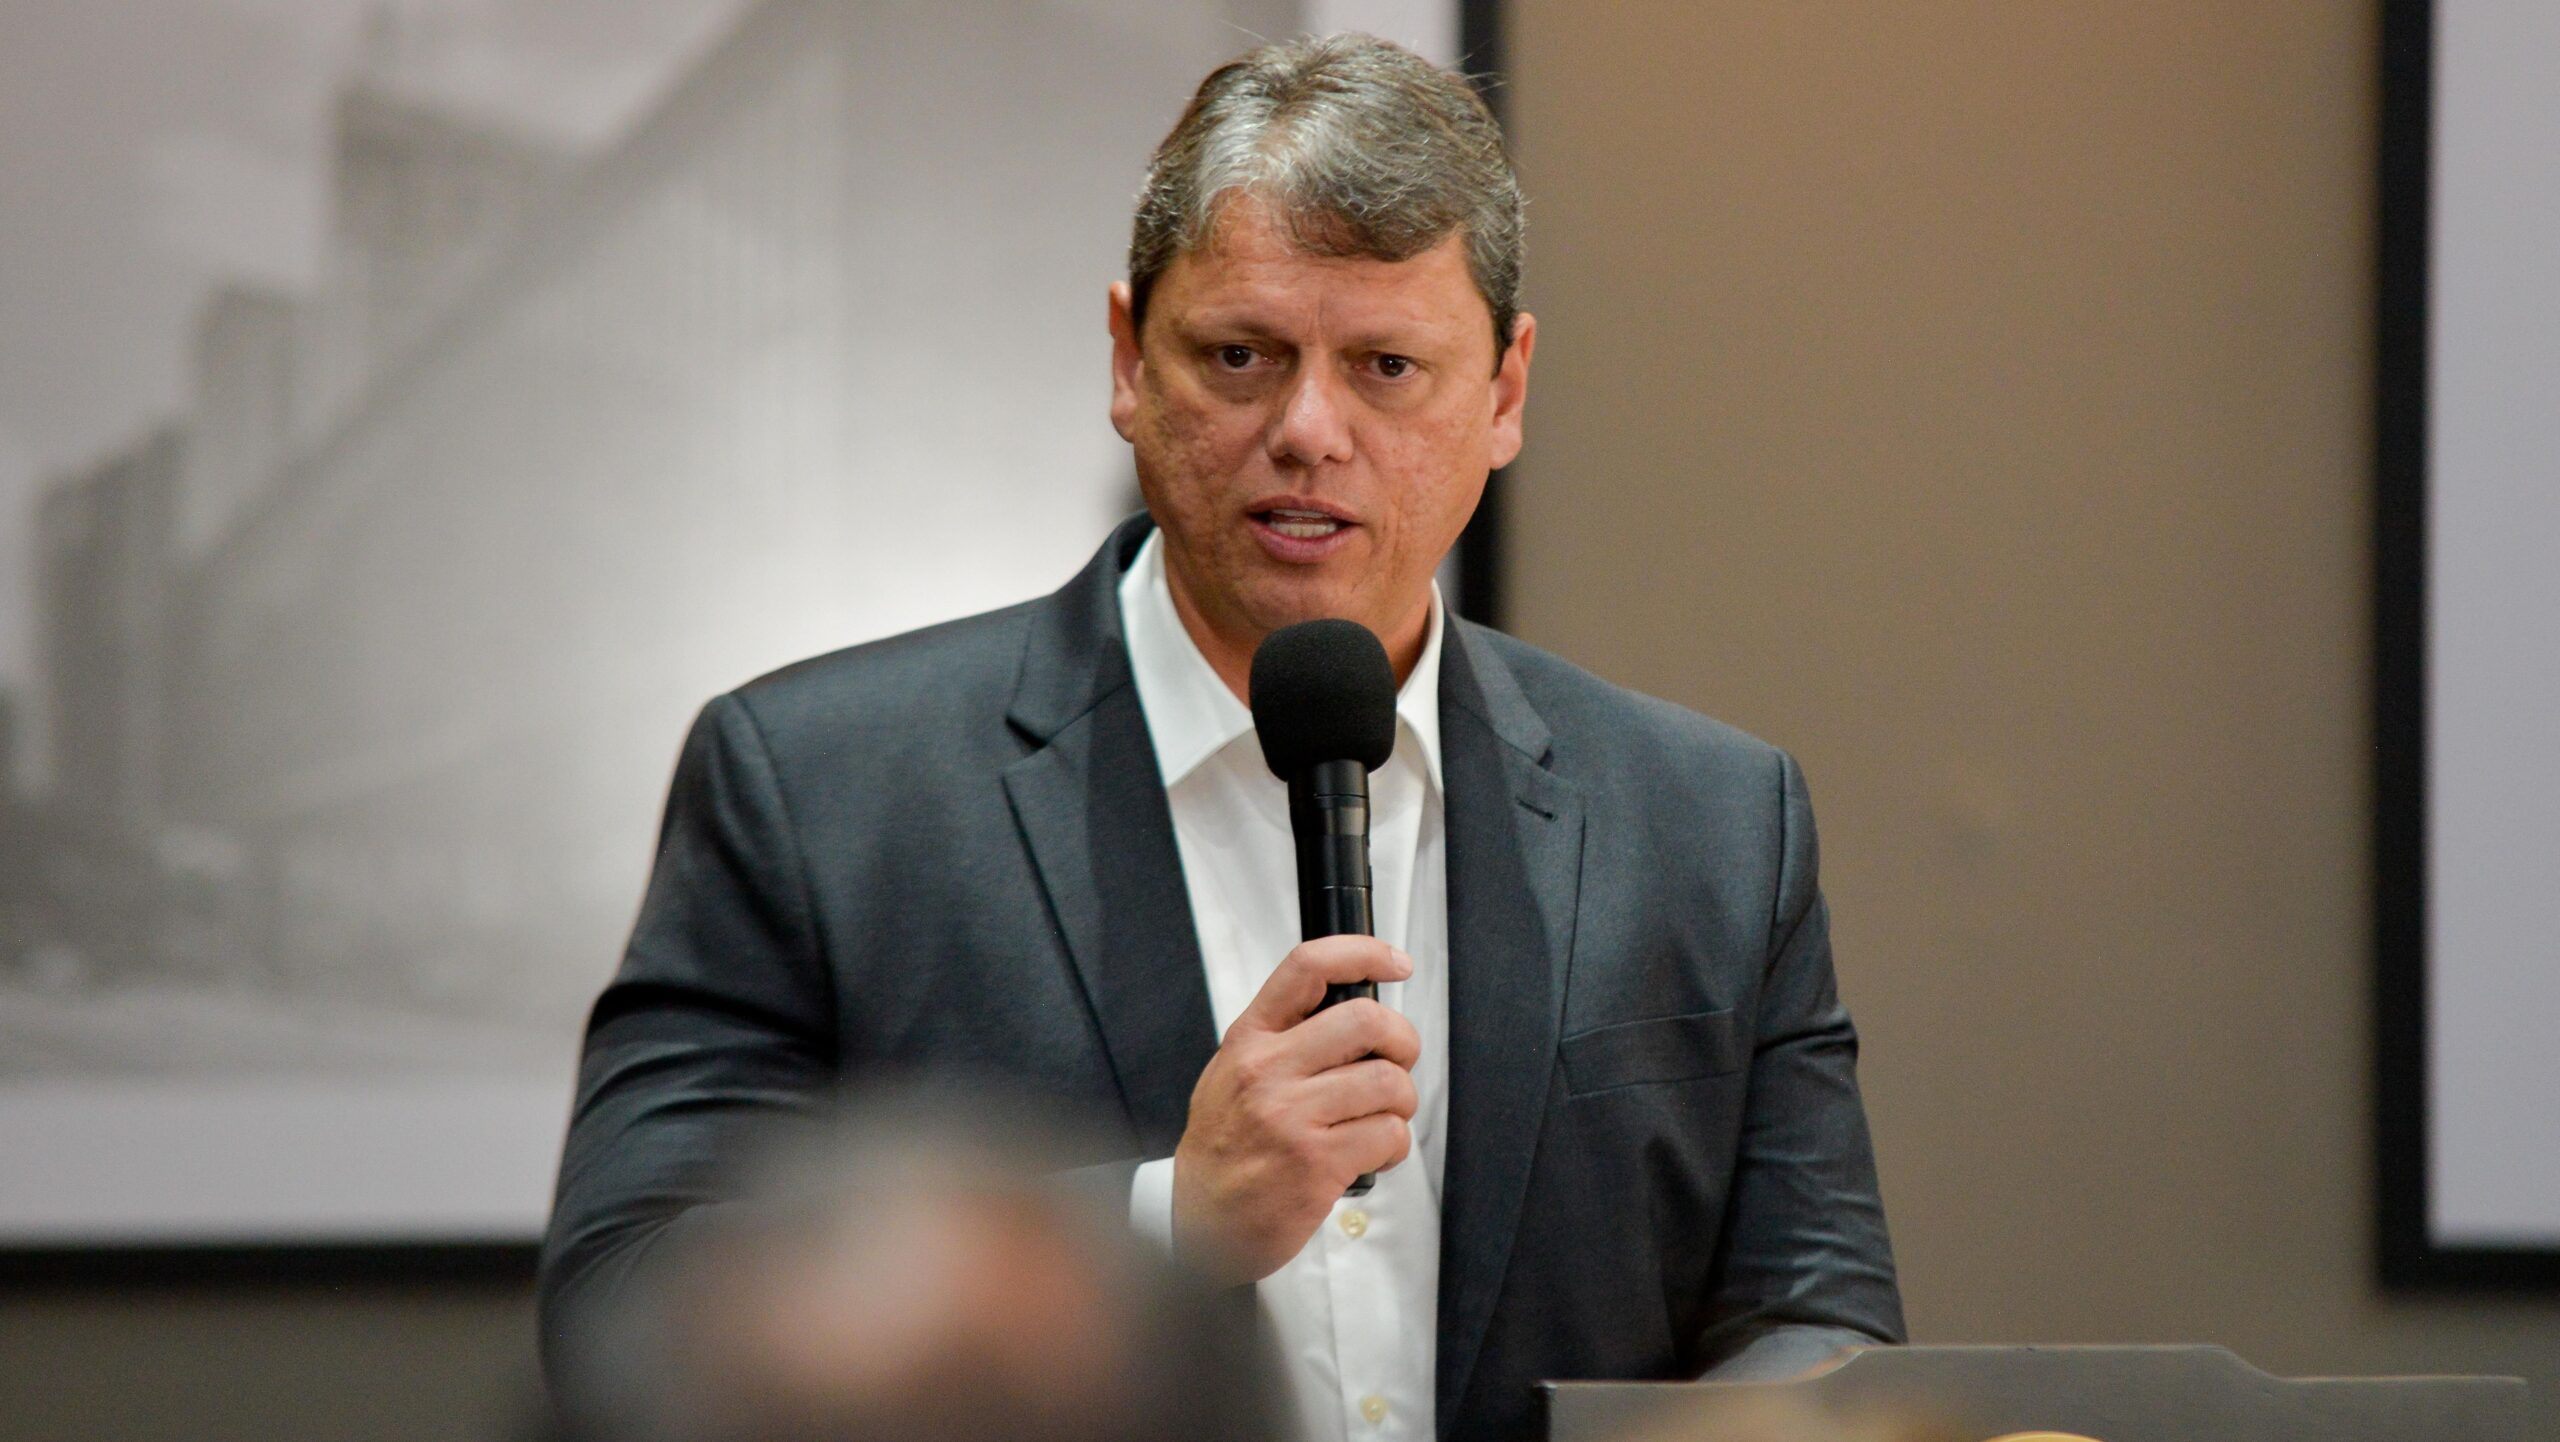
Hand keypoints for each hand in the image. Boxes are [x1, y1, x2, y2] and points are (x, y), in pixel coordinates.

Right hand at [1170, 935, 1420, 1284]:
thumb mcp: (1230, 1074)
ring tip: (1378, 1121)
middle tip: (1396, 1062)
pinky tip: (1369, 1156)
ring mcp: (1291, 1115)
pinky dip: (1393, 1147)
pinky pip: (1389, 1135)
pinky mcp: (1317, 1162)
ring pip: (1388, 1082)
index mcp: (1249, 1039)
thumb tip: (1351, 1013)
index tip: (1395, 961)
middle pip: (1367, 1020)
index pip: (1307, 968)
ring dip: (1400, 1105)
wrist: (1197, 1221)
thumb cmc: (1223, 1150)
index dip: (1363, 952)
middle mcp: (1268, 1069)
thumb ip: (1281, 1040)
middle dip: (1402, 1041)